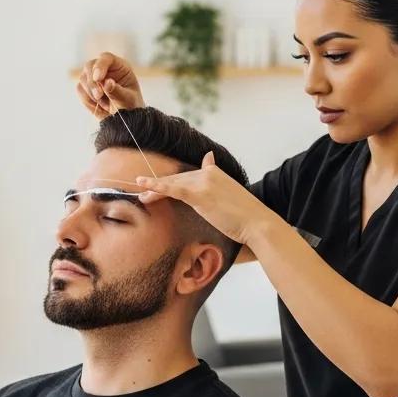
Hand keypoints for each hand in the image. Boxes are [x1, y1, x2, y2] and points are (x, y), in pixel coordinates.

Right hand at [75, 52, 145, 118]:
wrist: (123, 120)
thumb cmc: (130, 106)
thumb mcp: (128, 100)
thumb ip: (117, 91)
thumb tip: (107, 82)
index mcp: (119, 66)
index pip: (106, 58)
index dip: (100, 66)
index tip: (98, 78)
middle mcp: (105, 69)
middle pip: (90, 65)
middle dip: (92, 82)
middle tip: (98, 96)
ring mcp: (93, 77)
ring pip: (83, 78)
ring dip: (90, 92)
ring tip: (104, 104)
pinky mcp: (86, 87)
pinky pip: (80, 90)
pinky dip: (87, 99)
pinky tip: (98, 106)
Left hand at [135, 152, 278, 245]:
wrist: (257, 223)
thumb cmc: (247, 219)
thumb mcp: (232, 200)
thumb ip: (220, 192)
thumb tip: (215, 192)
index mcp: (217, 174)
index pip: (191, 174)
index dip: (176, 180)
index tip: (164, 180)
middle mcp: (209, 174)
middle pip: (179, 179)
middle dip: (161, 186)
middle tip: (145, 190)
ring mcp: (204, 182)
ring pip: (173, 183)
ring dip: (154, 188)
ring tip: (140, 192)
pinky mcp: (199, 194)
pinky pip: (173, 189)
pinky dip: (157, 187)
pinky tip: (144, 187)